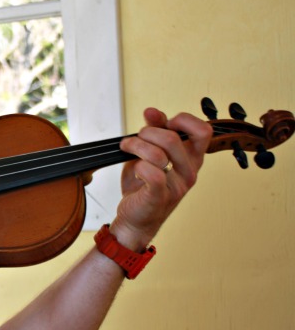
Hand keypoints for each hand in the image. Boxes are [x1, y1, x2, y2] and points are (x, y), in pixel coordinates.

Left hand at [113, 107, 212, 248]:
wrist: (134, 218)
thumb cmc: (143, 185)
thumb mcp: (148, 153)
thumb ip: (154, 131)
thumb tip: (152, 111)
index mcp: (191, 158)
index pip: (203, 130)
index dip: (182, 120)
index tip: (163, 123)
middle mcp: (189, 171)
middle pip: (173, 138)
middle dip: (147, 132)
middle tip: (134, 139)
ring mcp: (177, 186)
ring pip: (159, 154)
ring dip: (136, 146)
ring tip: (127, 150)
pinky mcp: (161, 197)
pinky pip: (153, 173)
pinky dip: (138, 166)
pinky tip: (135, 169)